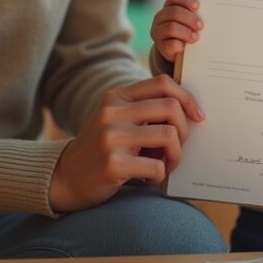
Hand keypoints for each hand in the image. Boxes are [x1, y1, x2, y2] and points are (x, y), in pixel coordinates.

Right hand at [48, 75, 205, 212]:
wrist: (64, 178)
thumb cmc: (101, 149)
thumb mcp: (116, 120)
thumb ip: (144, 110)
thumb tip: (189, 111)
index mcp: (116, 97)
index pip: (162, 83)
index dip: (187, 98)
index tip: (197, 115)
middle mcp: (112, 113)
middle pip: (170, 107)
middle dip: (184, 129)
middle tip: (177, 146)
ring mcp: (111, 138)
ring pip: (169, 136)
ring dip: (175, 155)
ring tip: (165, 164)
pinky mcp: (113, 164)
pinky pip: (157, 166)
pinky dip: (160, 175)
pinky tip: (148, 178)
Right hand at [151, 0, 202, 61]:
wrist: (176, 50)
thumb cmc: (186, 30)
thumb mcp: (189, 20)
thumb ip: (196, 14)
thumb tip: (211, 13)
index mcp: (169, 6)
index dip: (186, 0)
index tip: (197, 7)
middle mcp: (161, 17)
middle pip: (174, 12)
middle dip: (189, 18)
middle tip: (200, 26)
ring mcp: (158, 31)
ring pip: (171, 28)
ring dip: (186, 32)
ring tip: (195, 37)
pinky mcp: (160, 46)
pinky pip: (169, 44)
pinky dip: (179, 45)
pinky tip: (184, 46)